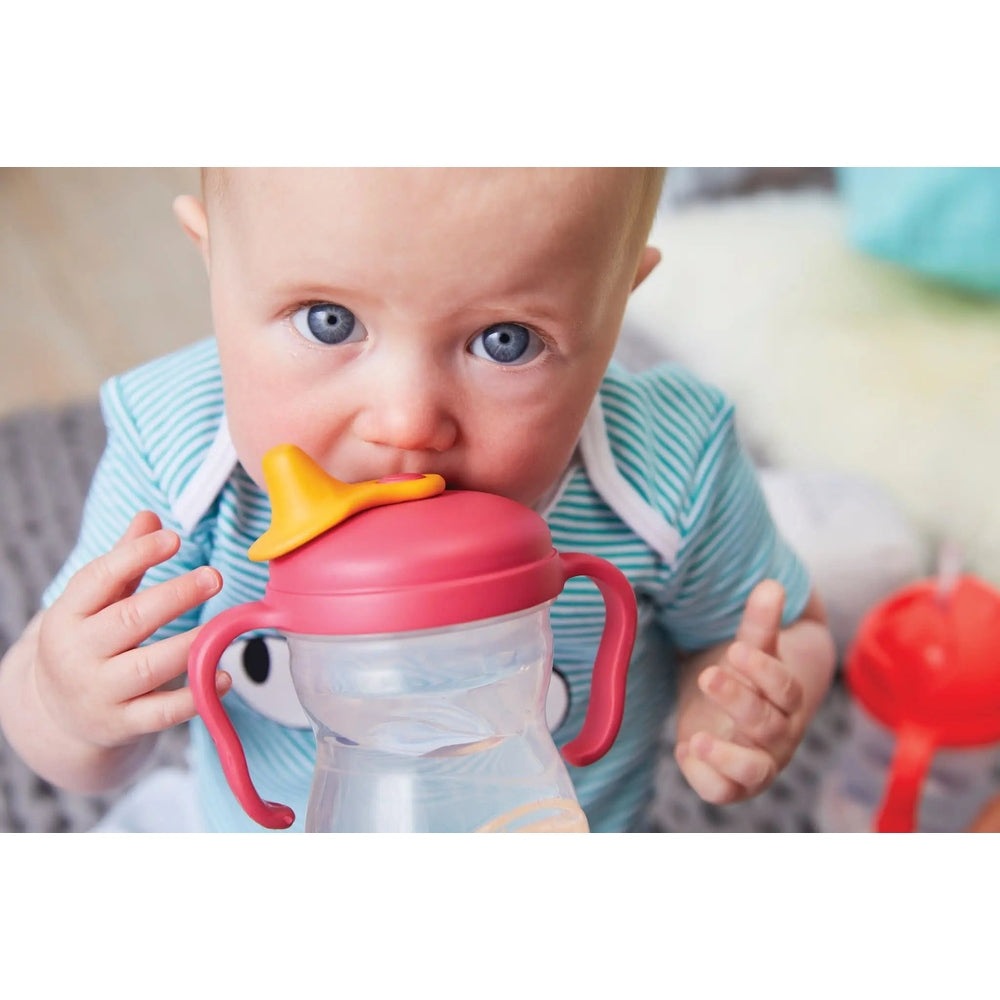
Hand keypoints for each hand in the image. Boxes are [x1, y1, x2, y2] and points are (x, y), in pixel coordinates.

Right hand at [34, 510, 231, 751]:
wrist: (57, 716)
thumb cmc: (89, 642)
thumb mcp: (95, 602)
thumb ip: (124, 560)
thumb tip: (150, 516)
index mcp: (68, 615)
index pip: (98, 579)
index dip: (137, 556)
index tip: (175, 538)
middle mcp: (78, 654)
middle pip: (128, 620)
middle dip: (174, 596)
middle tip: (214, 576)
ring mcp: (99, 693)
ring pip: (147, 667)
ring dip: (189, 646)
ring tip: (224, 626)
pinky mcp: (122, 725)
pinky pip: (161, 713)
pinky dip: (194, 696)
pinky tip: (222, 676)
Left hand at [675, 580, 805, 803]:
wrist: (737, 714)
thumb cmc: (746, 677)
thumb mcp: (749, 648)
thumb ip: (759, 622)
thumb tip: (771, 584)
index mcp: (787, 699)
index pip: (785, 688)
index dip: (764, 671)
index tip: (737, 649)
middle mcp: (778, 735)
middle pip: (767, 725)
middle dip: (738, 701)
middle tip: (707, 674)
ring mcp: (757, 763)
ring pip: (754, 770)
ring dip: (726, 757)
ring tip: (695, 740)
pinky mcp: (731, 783)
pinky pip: (723, 792)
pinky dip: (704, 777)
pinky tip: (682, 748)